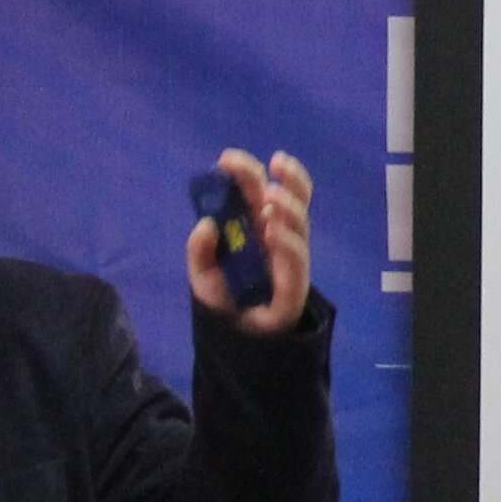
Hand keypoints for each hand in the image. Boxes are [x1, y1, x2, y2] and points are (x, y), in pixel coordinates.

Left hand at [188, 147, 313, 333]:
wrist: (237, 342)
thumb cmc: (225, 299)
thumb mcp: (201, 275)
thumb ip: (199, 251)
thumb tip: (205, 224)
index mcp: (255, 226)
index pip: (258, 190)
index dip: (248, 172)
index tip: (227, 159)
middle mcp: (277, 236)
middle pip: (290, 199)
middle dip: (286, 177)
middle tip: (272, 163)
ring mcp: (289, 258)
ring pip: (301, 224)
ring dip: (290, 207)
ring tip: (271, 199)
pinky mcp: (295, 284)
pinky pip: (297, 260)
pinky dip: (287, 242)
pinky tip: (272, 230)